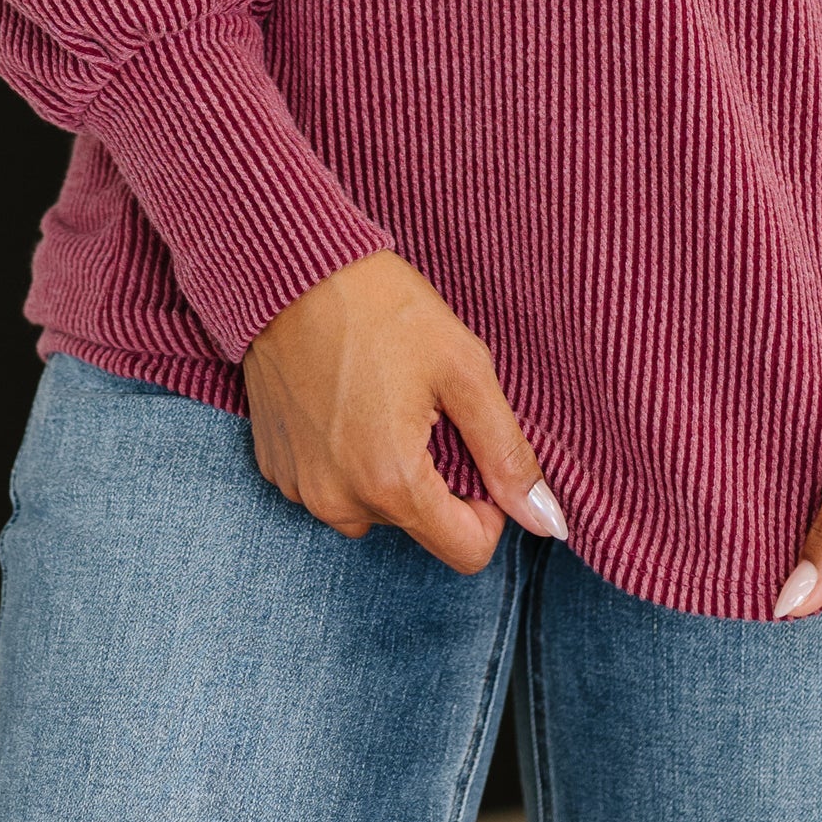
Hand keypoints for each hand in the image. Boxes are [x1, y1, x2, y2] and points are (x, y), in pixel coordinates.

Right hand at [242, 250, 568, 573]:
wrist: (288, 270)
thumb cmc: (382, 309)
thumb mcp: (464, 370)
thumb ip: (508, 454)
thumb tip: (547, 521)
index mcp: (393, 485)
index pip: (467, 552)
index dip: (488, 508)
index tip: (475, 451)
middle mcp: (339, 503)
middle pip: (420, 526)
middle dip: (435, 479)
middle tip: (423, 406)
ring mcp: (299, 488)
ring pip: (374, 509)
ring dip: (390, 470)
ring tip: (382, 400)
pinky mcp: (274, 467)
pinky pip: (331, 486)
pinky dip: (348, 458)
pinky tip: (346, 401)